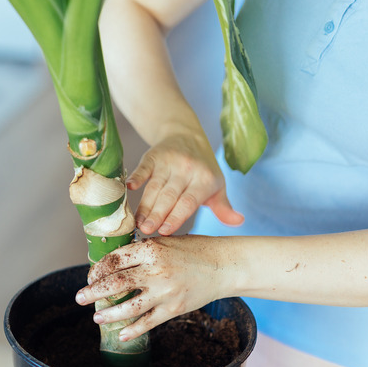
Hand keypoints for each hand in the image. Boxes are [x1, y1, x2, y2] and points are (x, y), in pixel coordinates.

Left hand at [75, 236, 230, 341]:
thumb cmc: (194, 250)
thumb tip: (115, 264)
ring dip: (109, 314)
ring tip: (97, 317)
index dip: (98, 270)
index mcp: (151, 249)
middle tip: (80, 297)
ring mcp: (165, 291)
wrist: (224, 265)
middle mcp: (156, 270)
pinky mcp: (174, 308)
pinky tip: (122, 334)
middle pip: (116, 284)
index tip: (90, 276)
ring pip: (128, 307)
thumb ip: (142, 252)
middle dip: (93, 292)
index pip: (115, 260)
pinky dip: (132, 330)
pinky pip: (148, 322)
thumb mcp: (166, 242)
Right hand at [127, 132, 243, 235]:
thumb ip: (224, 207)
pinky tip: (129, 188)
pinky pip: (144, 167)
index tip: (165, 231)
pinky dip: (137, 176)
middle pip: (170, 196)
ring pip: (155, 186)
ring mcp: (169, 162)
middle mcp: (188, 170)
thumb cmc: (203, 169)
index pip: (189, 201)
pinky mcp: (154, 155)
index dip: (176, 216)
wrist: (187, 135)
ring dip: (145, 205)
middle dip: (157, 214)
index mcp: (205, 180)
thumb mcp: (217, 186)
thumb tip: (239, 221)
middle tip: (146, 230)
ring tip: (137, 222)